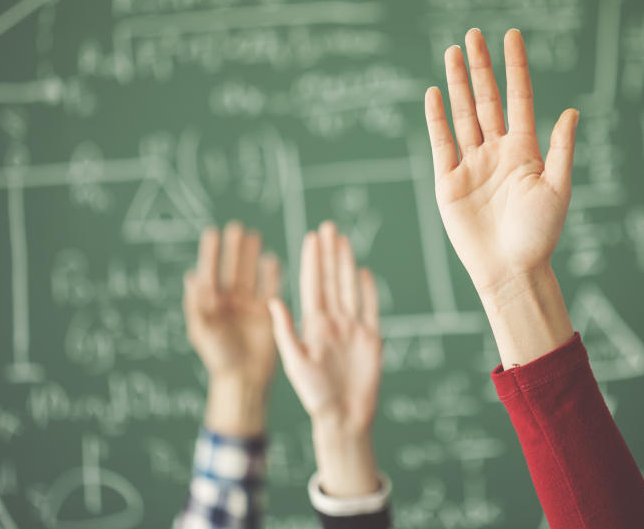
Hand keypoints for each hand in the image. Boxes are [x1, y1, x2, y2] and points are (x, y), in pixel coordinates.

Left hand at [183, 222, 280, 434]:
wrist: (243, 379)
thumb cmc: (218, 358)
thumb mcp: (202, 331)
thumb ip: (197, 304)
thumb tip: (192, 276)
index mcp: (211, 305)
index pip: (210, 273)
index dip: (211, 253)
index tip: (213, 233)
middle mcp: (230, 303)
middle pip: (232, 269)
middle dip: (233, 249)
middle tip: (237, 228)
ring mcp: (249, 307)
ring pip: (250, 275)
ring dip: (251, 257)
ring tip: (254, 236)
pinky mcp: (267, 314)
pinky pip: (270, 289)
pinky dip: (271, 274)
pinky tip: (272, 259)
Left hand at [269, 221, 381, 496]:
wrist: (345, 417)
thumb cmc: (316, 396)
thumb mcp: (295, 363)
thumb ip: (285, 331)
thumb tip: (272, 301)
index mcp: (313, 325)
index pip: (312, 284)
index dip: (311, 260)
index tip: (310, 237)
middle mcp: (333, 322)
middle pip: (331, 279)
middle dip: (328, 253)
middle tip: (327, 226)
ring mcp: (353, 328)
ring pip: (349, 287)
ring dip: (345, 263)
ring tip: (342, 240)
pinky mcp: (371, 338)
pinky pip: (370, 307)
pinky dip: (367, 289)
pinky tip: (363, 271)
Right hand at [425, 28, 576, 366]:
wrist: (510, 270)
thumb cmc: (539, 234)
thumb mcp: (558, 189)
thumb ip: (561, 149)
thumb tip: (572, 111)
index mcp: (524, 151)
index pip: (518, 98)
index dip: (515, 67)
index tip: (512, 36)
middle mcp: (497, 152)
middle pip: (486, 100)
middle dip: (480, 67)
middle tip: (474, 35)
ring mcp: (471, 164)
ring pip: (463, 114)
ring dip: (457, 83)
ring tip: (452, 51)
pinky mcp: (448, 181)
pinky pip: (441, 142)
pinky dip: (437, 117)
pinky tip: (434, 92)